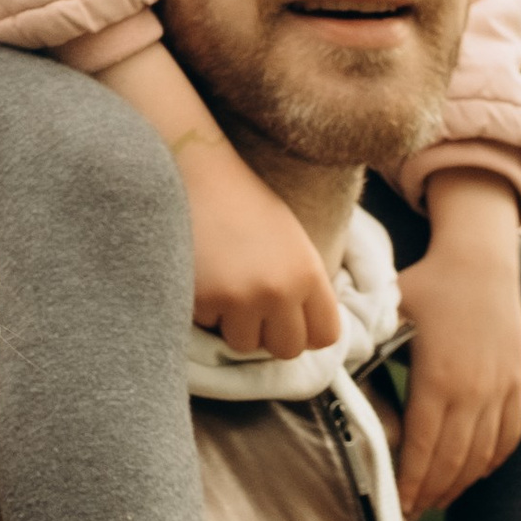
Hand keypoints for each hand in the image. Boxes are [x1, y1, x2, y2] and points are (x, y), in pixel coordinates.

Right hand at [182, 140, 343, 359]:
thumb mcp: (290, 240)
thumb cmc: (241, 202)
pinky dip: (203, 308)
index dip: (305, 330)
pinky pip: (208, 325)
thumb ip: (302, 285)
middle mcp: (281, 290)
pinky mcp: (203, 301)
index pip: (326, 335)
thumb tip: (305, 333)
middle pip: (287, 349)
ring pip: (244, 344)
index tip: (288, 319)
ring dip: (233, 323)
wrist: (193, 171)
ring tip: (223, 285)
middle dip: (269, 334)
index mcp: (308, 273)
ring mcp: (241, 298)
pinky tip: (200, 274)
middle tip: (252, 307)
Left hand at [394, 173, 520, 515]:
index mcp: (439, 377)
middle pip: (453, 460)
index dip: (411, 481)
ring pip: (482, 455)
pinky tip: (471, 474)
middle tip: (410, 514)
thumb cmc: (428, 283)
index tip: (396, 506)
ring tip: (435, 500)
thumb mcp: (390, 310)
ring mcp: (501, 390)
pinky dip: (489, 462)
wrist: (483, 261)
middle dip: (430, 492)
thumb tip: (324, 367)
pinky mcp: (517, 385)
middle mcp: (475, 391)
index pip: (425, 446)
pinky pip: (508, 436)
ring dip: (459, 484)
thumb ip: (363, 343)